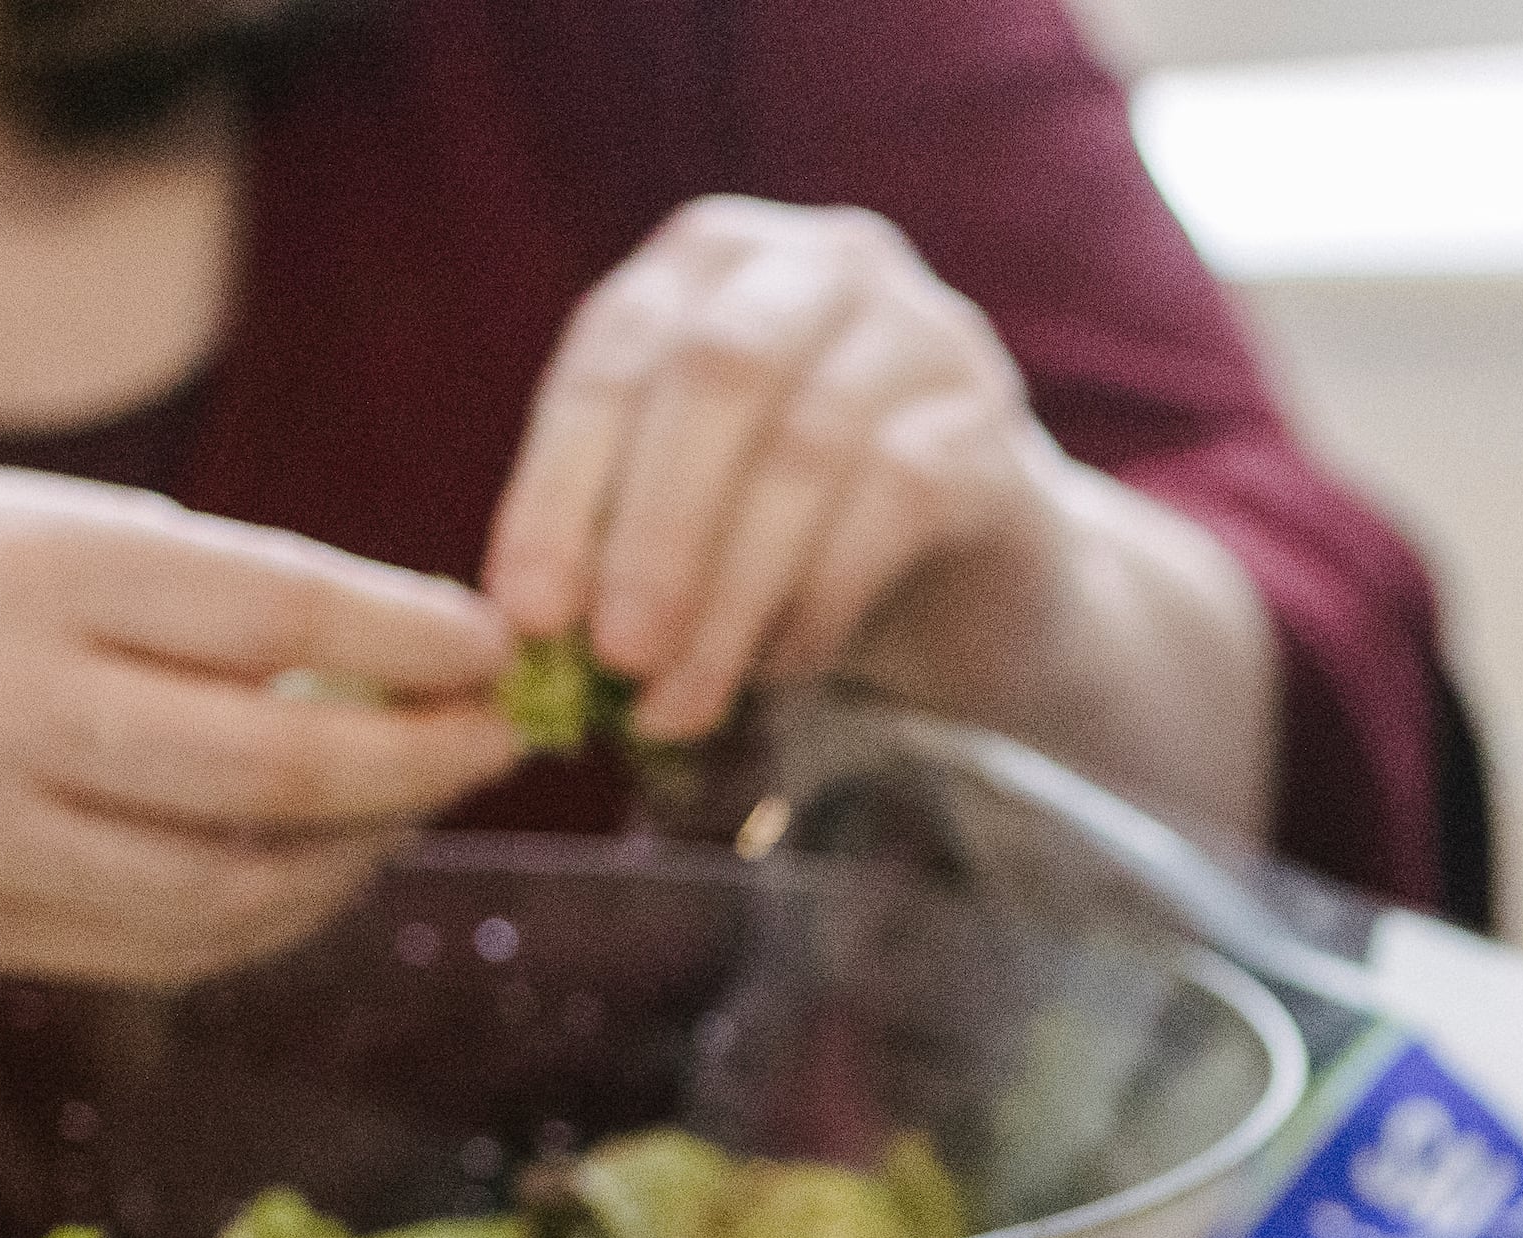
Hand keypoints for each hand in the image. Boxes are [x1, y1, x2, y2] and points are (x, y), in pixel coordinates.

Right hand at [0, 465, 512, 987]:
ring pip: (242, 881)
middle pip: (278, 771)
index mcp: (26, 573)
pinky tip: (328, 861)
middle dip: (422, 763)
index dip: (416, 644)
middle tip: (501, 740)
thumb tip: (419, 655)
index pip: (277, 616)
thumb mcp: (36, 524)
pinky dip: (283, 909)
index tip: (501, 650)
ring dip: (365, 849)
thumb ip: (206, 589)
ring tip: (417, 796)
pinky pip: (181, 944)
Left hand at [484, 197, 1067, 747]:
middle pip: (715, 376)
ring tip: (690, 695)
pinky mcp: (994, 434)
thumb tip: (528, 626)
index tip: (529, 611)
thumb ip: (612, 527)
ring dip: (733, 591)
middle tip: (617, 657)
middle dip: (651, 530)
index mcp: (719, 258)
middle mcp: (828, 265)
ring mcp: (926, 338)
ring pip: (804, 450)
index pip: (619, 348)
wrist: (984, 585)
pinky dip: (822, 598)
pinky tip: (788, 664)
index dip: (561, 483)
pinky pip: (896, 504)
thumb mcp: (691, 506)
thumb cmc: (806, 538)